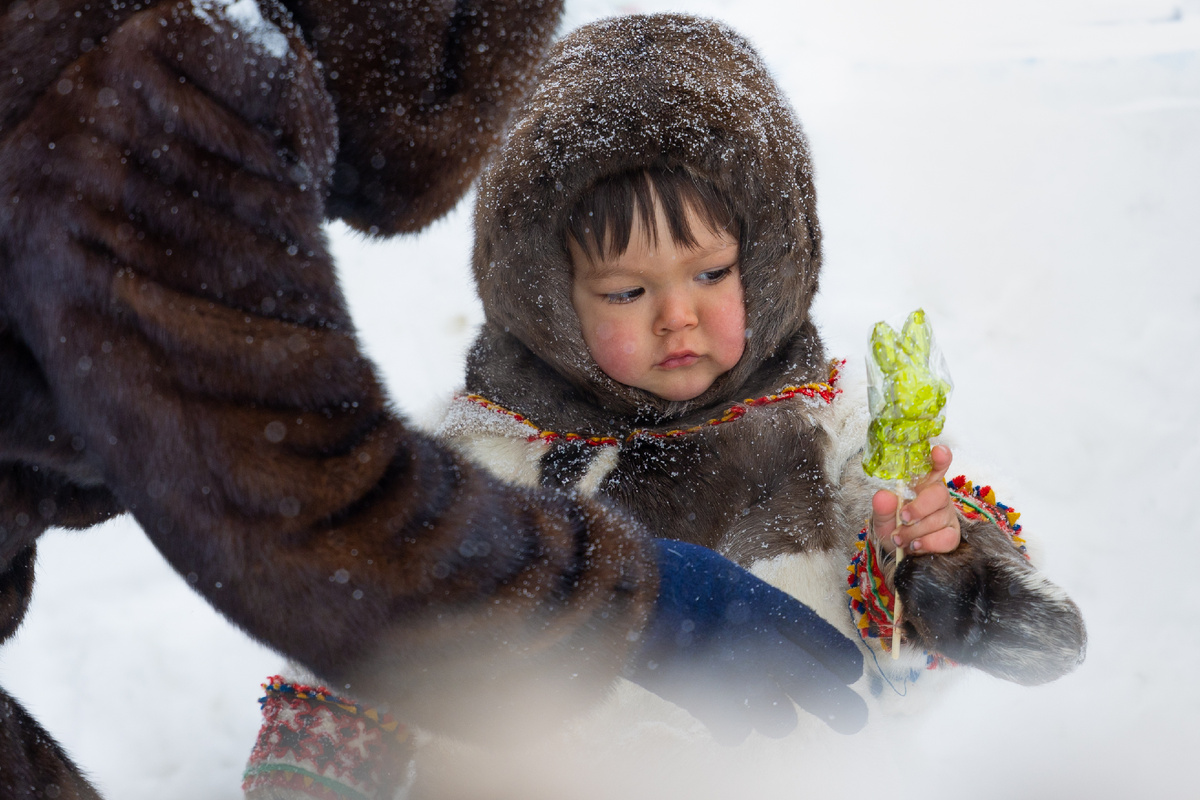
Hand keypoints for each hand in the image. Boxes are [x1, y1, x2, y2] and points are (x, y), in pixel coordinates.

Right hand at [627, 540, 866, 743]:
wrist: (614, 591)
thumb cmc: (662, 572)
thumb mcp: (718, 573)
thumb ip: (749, 601)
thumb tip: (768, 622)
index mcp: (767, 603)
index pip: (825, 642)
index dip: (840, 663)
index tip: (848, 674)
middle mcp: (761, 643)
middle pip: (821, 688)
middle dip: (841, 708)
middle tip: (854, 720)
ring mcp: (733, 675)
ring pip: (780, 719)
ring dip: (775, 716)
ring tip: (768, 709)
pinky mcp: (702, 700)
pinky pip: (735, 731)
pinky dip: (732, 725)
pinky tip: (727, 717)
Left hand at [871, 444, 959, 554]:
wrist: (897, 553)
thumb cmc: (893, 527)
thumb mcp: (882, 516)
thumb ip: (882, 506)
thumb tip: (883, 496)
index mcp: (921, 485)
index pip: (934, 467)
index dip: (939, 458)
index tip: (938, 451)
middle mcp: (937, 497)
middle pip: (938, 494)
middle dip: (918, 508)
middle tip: (902, 518)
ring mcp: (947, 516)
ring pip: (938, 519)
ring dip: (914, 532)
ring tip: (898, 538)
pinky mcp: (952, 535)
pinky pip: (947, 538)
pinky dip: (927, 544)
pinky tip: (915, 546)